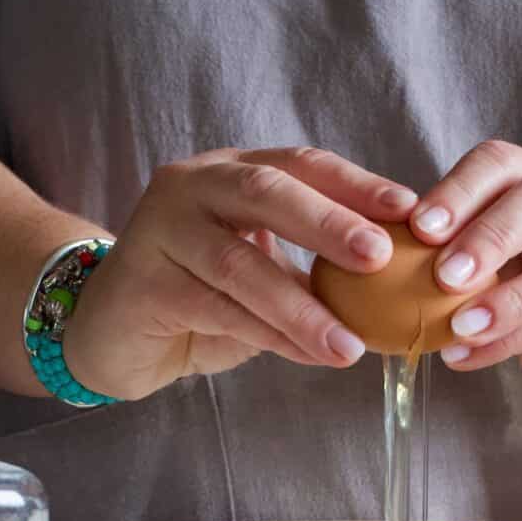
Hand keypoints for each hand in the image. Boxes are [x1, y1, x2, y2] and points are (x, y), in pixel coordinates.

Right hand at [63, 147, 417, 399]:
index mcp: (229, 173)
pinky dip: (268, 335)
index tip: (409, 209)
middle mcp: (192, 188)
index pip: (299, 165)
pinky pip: (216, 309)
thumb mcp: (260, 273)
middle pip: (266, 194)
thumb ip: (308, 271)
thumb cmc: (196, 299)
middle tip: (380, 258)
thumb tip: (390, 291)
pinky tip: (308, 355)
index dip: (354, 184)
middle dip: (329, 225)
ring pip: (240, 263)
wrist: (112, 333)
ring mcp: (161, 230)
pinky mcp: (144, 282)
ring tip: (348, 345)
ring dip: (302, 307)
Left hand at [411, 141, 521, 390]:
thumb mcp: (484, 247)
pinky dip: (508, 343)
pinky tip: (463, 357)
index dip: (458, 191)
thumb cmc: (521, 273)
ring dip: (508, 299)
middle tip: (443, 274)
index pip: (497, 163)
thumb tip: (368, 255)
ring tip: (459, 326)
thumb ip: (443, 243)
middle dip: (488, 236)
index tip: (418, 226)